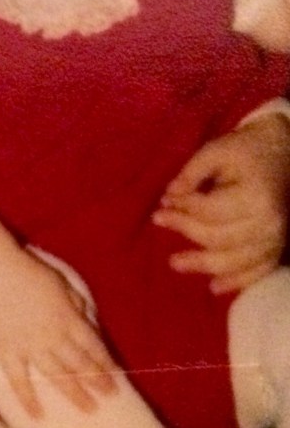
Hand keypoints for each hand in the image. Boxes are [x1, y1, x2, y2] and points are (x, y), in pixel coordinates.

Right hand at [0, 250, 117, 417]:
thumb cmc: (28, 270)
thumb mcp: (60, 280)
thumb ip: (76, 302)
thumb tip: (88, 321)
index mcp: (67, 317)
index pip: (93, 345)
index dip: (105, 362)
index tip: (116, 377)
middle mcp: (53, 336)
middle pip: (79, 363)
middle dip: (96, 381)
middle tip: (110, 396)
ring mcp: (30, 347)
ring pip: (57, 375)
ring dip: (74, 393)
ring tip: (89, 409)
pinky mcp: (7, 352)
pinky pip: (18, 380)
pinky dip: (27, 398)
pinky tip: (36, 414)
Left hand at [154, 116, 289, 292]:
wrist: (281, 152)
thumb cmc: (244, 150)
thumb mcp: (214, 151)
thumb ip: (191, 173)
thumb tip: (168, 197)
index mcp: (255, 196)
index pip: (210, 210)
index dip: (183, 209)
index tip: (161, 205)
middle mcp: (269, 223)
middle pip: (219, 238)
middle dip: (186, 231)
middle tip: (159, 223)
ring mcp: (276, 239)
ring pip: (235, 261)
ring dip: (203, 264)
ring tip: (176, 263)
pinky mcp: (278, 247)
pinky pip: (257, 272)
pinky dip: (235, 282)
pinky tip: (214, 286)